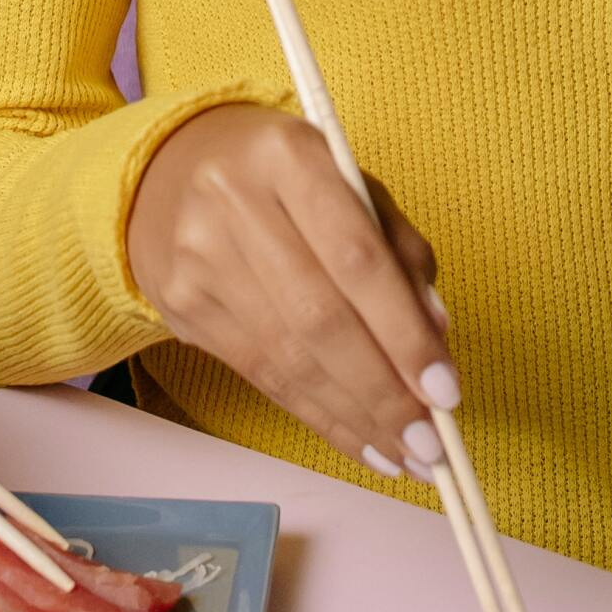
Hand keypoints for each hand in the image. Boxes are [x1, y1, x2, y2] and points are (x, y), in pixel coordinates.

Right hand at [126, 106, 455, 479]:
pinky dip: (318, 415)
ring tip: (406, 455)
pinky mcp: (181, 306)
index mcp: (288, 156)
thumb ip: (398, 247)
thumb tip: (435, 331)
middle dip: (382, 392)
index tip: (444, 389)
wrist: (167, 172)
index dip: (403, 332)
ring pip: (288, 358)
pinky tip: (361, 440)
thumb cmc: (283, 177)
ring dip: (355, 417)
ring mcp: (199, 259)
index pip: (356, 257)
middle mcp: (233, 204)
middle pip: (319, 318)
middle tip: (430, 444)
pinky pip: (261, 374)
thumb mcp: (349, 182)